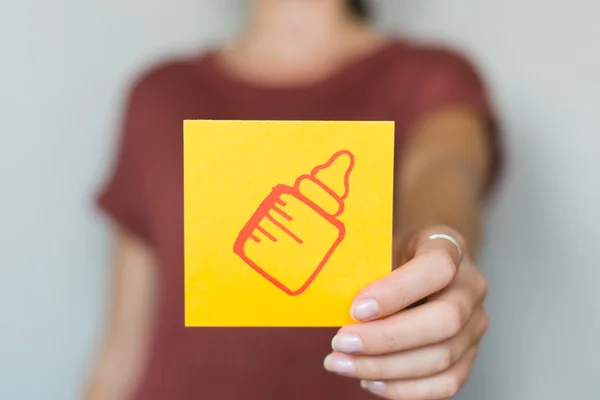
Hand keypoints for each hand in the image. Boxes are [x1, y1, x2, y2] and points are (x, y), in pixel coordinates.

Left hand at [324, 226, 487, 398]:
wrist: (420, 266)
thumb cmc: (395, 256)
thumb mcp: (381, 248)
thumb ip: (367, 270)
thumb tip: (337, 304)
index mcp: (450, 248)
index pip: (436, 268)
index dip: (396, 291)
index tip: (356, 309)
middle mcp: (471, 286)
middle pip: (445, 320)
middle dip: (386, 338)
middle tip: (341, 343)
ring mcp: (475, 324)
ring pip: (442, 358)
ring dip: (385, 368)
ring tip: (343, 364)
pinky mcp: (469, 355)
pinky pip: (445, 383)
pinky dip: (404, 388)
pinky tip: (369, 381)